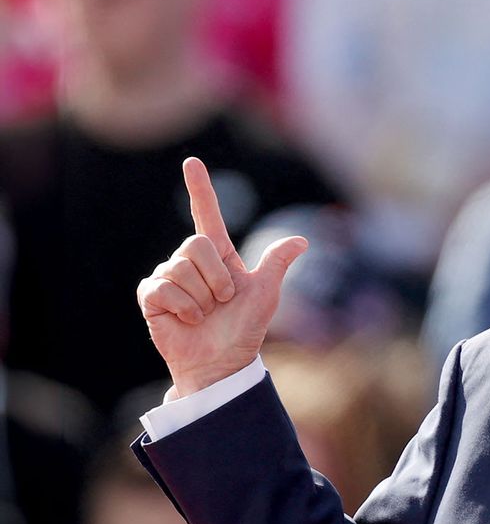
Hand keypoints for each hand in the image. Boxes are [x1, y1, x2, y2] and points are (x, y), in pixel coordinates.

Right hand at [137, 158, 307, 395]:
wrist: (222, 362)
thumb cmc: (244, 329)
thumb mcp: (265, 294)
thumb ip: (276, 263)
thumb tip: (302, 240)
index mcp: (219, 255)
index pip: (207, 214)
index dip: (200, 188)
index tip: (192, 161)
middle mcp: (192, 262)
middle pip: (196, 245)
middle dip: (216, 277)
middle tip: (222, 301)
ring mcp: (169, 278)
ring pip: (179, 268)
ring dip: (200, 297)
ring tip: (204, 314)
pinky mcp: (151, 296)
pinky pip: (162, 288)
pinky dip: (182, 307)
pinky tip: (186, 320)